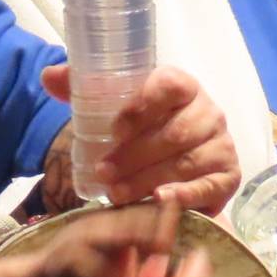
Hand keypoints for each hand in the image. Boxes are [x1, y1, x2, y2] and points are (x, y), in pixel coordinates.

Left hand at [39, 63, 240, 214]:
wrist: (171, 160)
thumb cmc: (140, 129)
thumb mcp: (112, 105)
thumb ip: (81, 87)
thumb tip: (49, 76)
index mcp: (182, 85)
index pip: (169, 85)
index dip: (143, 106)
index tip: (114, 129)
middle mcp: (208, 112)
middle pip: (175, 132)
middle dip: (135, 155)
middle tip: (103, 172)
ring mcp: (221, 145)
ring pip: (186, 162)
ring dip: (148, 179)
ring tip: (116, 194)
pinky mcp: (228, 177)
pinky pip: (209, 186)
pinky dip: (185, 195)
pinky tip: (159, 201)